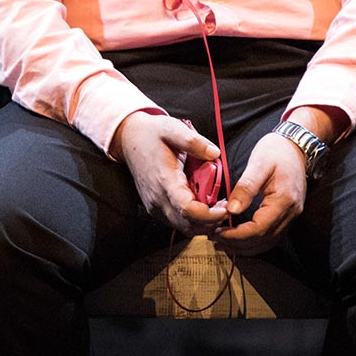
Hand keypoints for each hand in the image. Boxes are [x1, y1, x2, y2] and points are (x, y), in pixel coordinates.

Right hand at [112, 112, 228, 236]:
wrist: (128, 140)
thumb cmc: (151, 133)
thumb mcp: (172, 128)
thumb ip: (193, 141)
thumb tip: (215, 154)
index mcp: (164, 180)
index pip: (187, 209)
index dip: (209, 214)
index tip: (226, 207)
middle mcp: (157, 198)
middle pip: (188, 225)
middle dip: (211, 221)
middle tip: (227, 207)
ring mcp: (155, 205)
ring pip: (183, 227)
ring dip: (203, 223)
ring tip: (217, 207)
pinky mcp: (155, 208)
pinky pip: (177, 222)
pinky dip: (193, 221)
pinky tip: (203, 206)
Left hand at [212, 133, 306, 254]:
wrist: (296, 146)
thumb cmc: (276, 151)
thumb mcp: (258, 163)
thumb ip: (246, 187)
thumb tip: (231, 210)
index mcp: (283, 201)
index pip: (259, 229)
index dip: (237, 235)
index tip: (217, 232)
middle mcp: (290, 213)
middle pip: (263, 240)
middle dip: (237, 244)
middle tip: (214, 239)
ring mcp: (290, 216)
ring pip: (267, 242)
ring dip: (244, 246)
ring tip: (221, 242)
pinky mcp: (286, 215)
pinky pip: (270, 236)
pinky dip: (253, 241)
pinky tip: (237, 237)